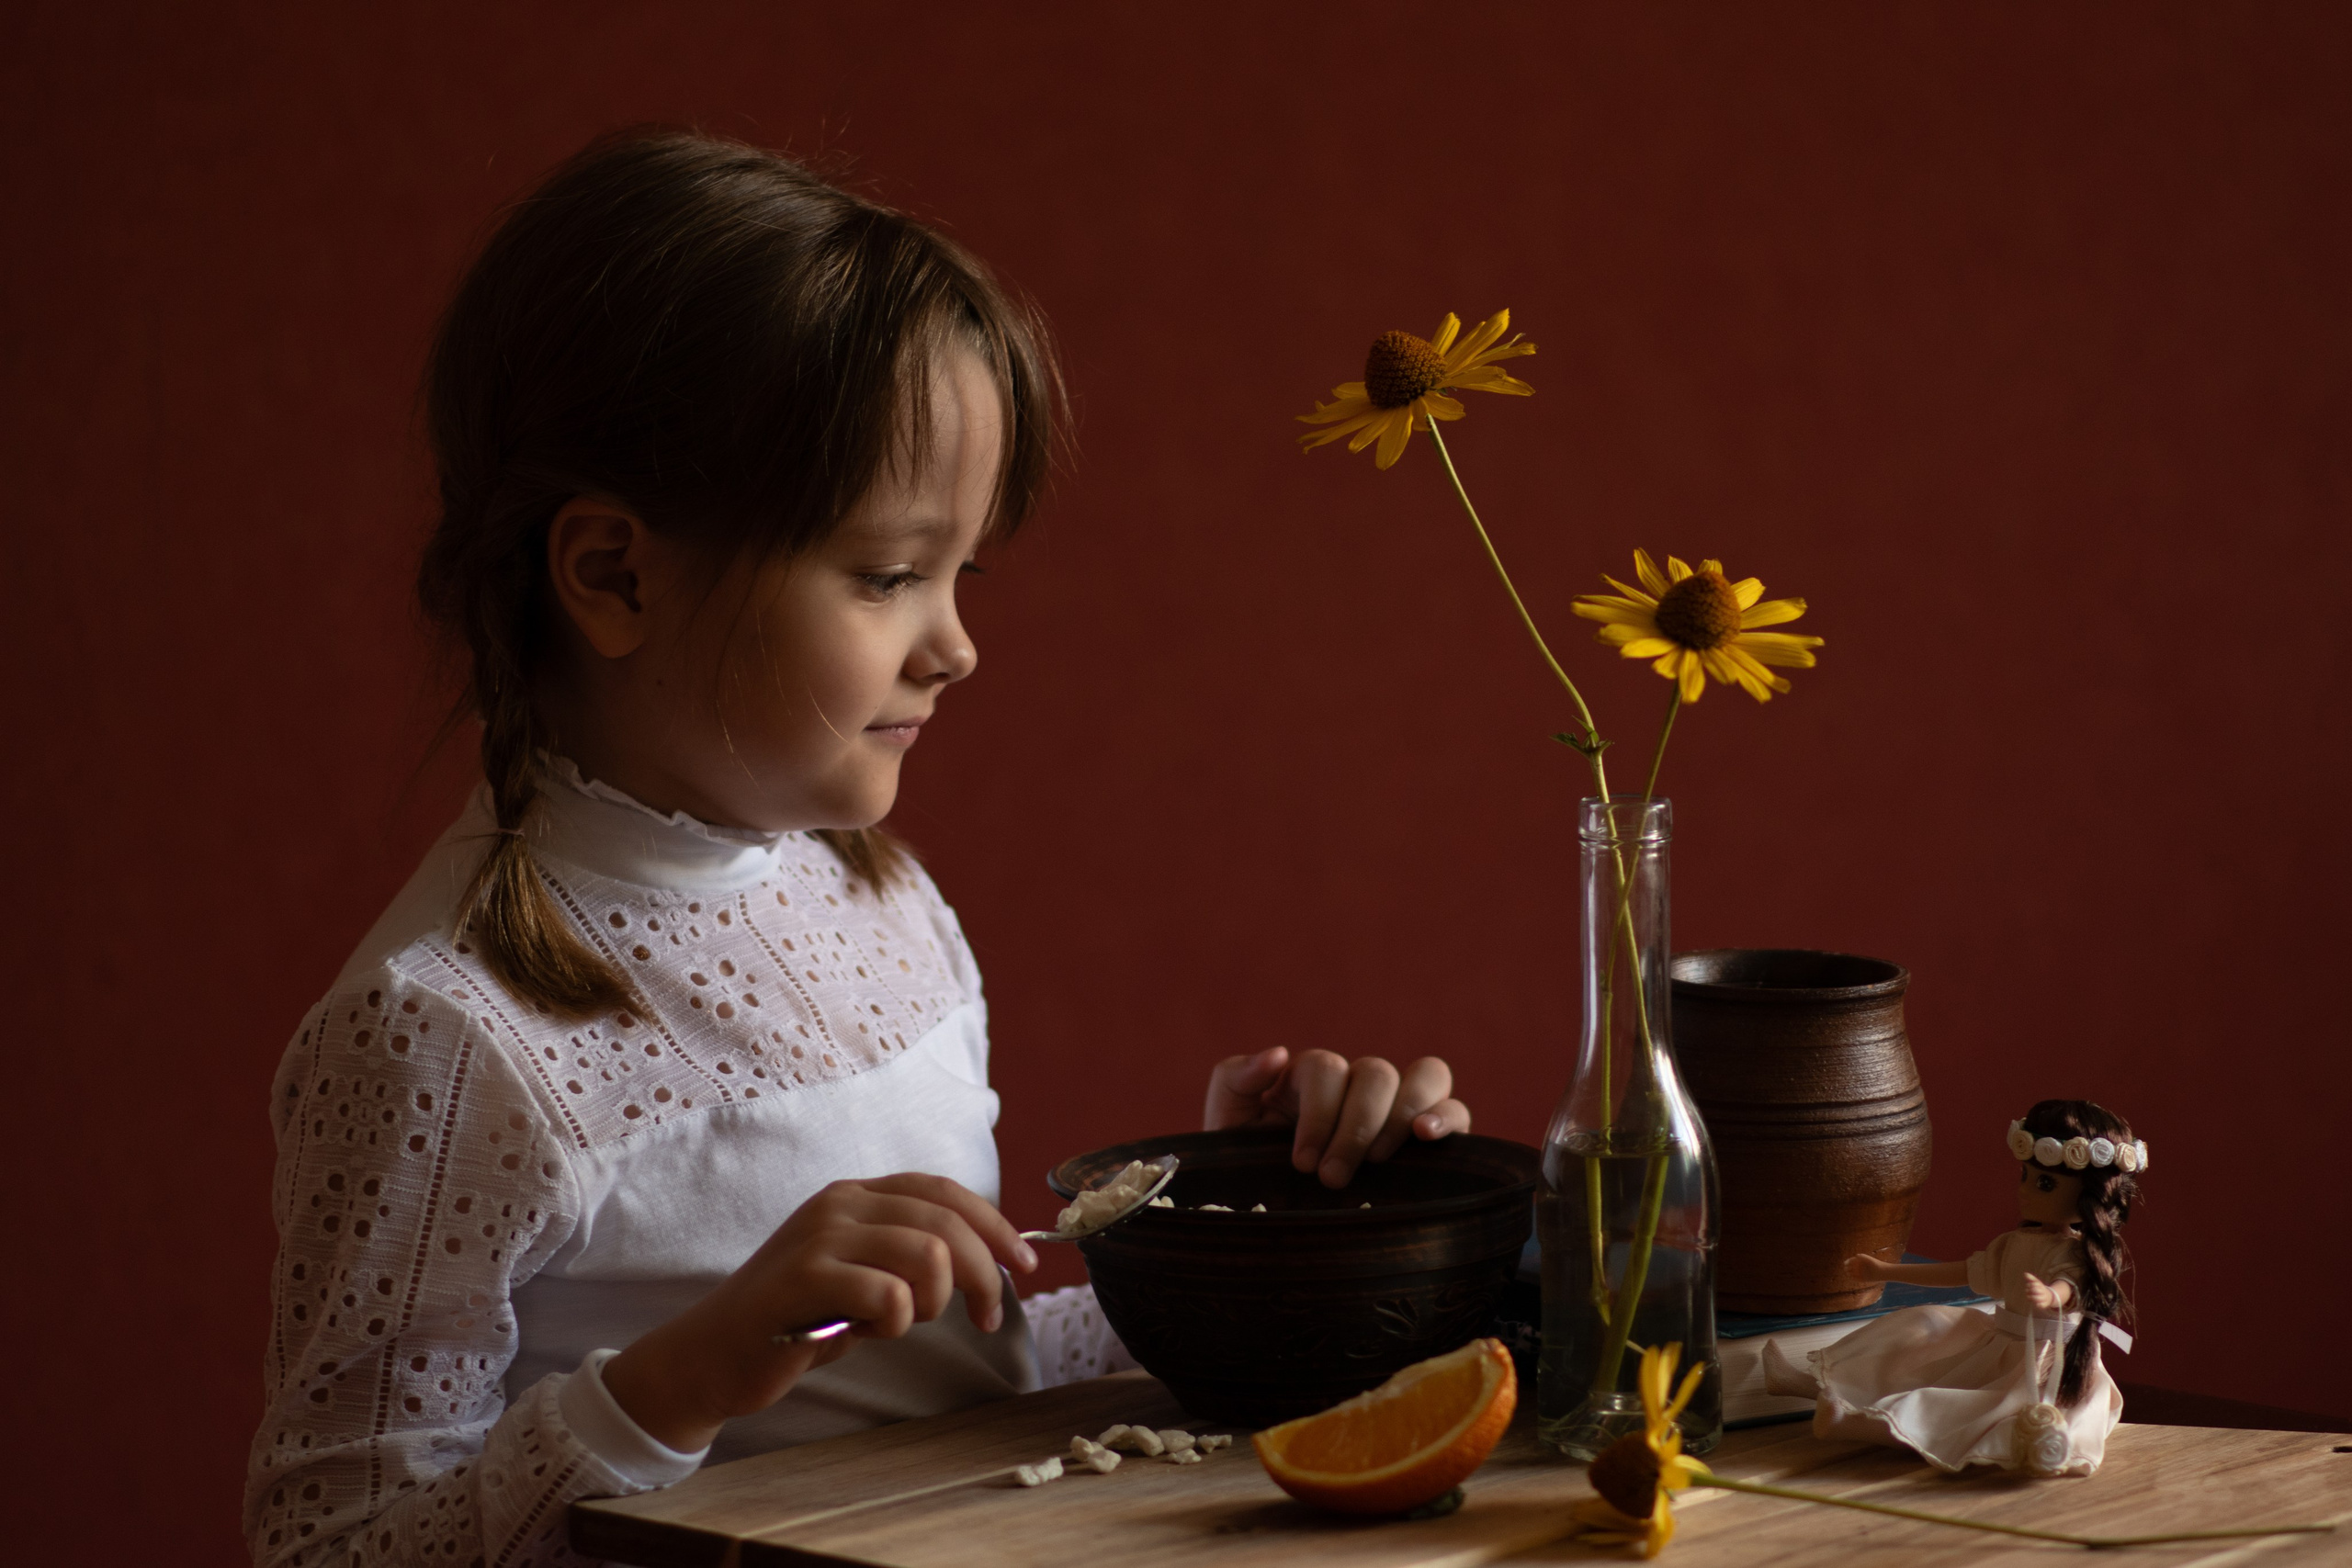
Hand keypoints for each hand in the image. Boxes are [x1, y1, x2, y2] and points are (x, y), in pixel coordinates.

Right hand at [601, 1173, 1035, 1452]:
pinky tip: (863, 1333)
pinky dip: (895, 1323)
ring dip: (933, 1301)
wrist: (713, 1354)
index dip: (994, 1225)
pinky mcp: (804, 1278)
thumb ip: (909, 1255)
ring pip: (928, 1254)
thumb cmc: (797, 1318)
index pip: (945, 1192)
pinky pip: (889, 1295)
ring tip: (902, 1322)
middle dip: (983, 1274)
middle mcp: (841, 1203)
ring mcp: (821, 1236)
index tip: (1024, 1265)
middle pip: (947, 1222)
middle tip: (987, 1317)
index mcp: (857, 1194)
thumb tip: (985, 1260)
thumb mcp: (860, 1273)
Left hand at [1204, 1047, 1470, 1187]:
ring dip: (1402, 1114)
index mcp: (1313, 1076)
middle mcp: (1359, 1084)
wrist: (1263, 1208)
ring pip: (1426, 1076)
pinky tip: (1427, 1137)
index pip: (1328, 1068)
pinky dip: (1448, 1117)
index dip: (1319, 1113)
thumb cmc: (1245, 1164)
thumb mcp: (1227, 1120)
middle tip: (1333, 1178)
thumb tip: (1278, 1054)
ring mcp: (1399, 1106)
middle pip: (1377, 1073)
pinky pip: (1456, 1109)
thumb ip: (1237, 1077)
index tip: (1303, 1164)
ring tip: (1381, 1159)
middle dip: (1356, 1126)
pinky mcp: (1428, 1137)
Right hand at [1846, 1252, 1894, 1282]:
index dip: (1847, 1262)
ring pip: (1852, 1273)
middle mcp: (1860, 1267)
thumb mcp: (1869, 1259)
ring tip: (1848, 1273)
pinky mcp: (1863, 1279)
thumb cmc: (1876, 1264)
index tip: (1845, 1263)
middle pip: (1850, 1267)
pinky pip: (1856, 1279)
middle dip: (1847, 1268)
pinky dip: (1853, 1278)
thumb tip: (1856, 1255)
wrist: (1883, 1272)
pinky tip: (1851, 1277)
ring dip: (1849, 1273)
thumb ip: (1862, 1256)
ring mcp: (1861, 1273)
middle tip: (1846, 1269)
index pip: (1851, 1261)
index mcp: (1860, 1261)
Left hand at [2021, 1271, 2072, 1311]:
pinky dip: (2039, 1305)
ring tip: (2029, 1297)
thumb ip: (2031, 1278)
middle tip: (2027, 1291)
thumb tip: (2025, 1273)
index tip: (2028, 1285)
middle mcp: (2044, 1292)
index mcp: (2041, 1286)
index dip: (2029, 1285)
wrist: (2049, 1297)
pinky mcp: (2044, 1305)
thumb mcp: (2037, 1282)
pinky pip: (2041, 1305)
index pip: (2034, 1284)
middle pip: (2035, 1290)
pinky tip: (2037, 1304)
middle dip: (2029, 1291)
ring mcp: (2044, 1299)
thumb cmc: (2040, 1289)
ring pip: (2037, 1298)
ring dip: (2031, 1297)